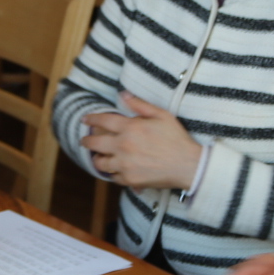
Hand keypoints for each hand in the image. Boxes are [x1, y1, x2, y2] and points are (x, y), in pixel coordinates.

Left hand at [79, 92, 203, 189]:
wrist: (189, 165)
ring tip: (99, 157)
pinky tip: (116, 170)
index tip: (85, 120)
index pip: (103, 121)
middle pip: (95, 143)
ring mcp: (125, 164)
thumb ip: (140, 105)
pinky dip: (114, 173)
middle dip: (87, 141)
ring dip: (98, 159)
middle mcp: (124, 146)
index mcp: (130, 128)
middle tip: (84, 141)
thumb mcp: (162, 115)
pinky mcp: (130, 180)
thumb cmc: (176, 139)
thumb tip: (123, 94)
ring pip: (100, 163)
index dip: (92, 119)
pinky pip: (114, 177)